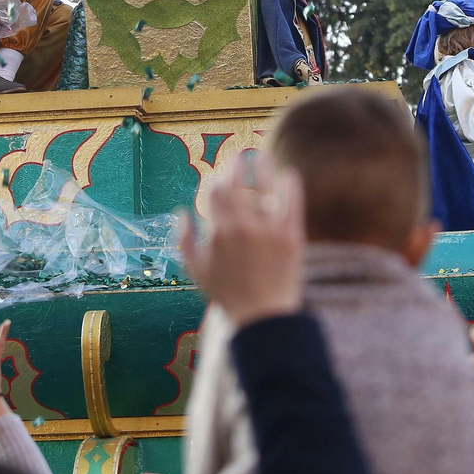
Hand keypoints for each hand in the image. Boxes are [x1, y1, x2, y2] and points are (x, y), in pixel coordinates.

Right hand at [179, 161, 304, 326]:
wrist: (263, 317)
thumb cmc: (227, 295)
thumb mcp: (195, 270)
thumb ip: (183, 240)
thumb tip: (182, 212)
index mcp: (218, 231)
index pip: (215, 192)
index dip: (215, 180)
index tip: (219, 177)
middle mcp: (243, 226)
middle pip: (237, 183)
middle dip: (235, 164)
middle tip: (238, 156)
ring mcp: (269, 230)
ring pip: (265, 187)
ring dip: (262, 166)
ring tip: (262, 155)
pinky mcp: (292, 236)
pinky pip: (292, 203)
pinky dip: (290, 186)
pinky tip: (289, 174)